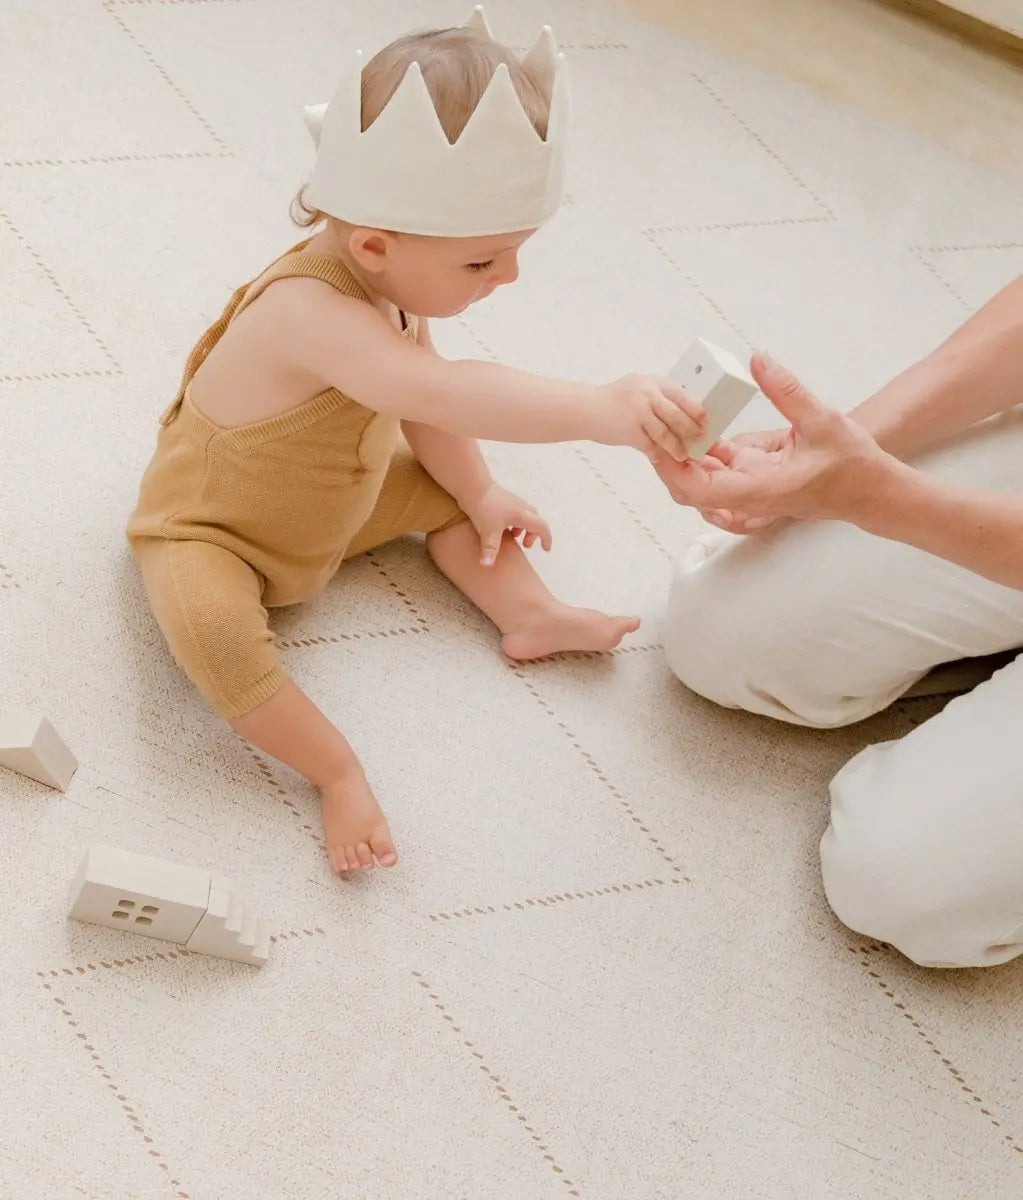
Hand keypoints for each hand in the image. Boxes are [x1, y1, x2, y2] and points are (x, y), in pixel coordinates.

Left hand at [464, 483, 552, 565]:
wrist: (472, 486)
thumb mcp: (488, 531)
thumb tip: (487, 565)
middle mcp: (522, 507)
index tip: (545, 549)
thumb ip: (490, 549)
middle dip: (533, 534)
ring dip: (523, 527)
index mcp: (523, 515)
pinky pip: (516, 511)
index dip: (546, 539)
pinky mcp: (504, 498)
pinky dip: (515, 521)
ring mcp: (513, 501)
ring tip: (512, 536)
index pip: (542, 528)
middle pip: (535, 521)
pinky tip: (501, 526)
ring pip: (526, 515)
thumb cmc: (484, 507)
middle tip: (525, 545)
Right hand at [594, 374, 705, 462]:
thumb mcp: (637, 387)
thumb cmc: (613, 401)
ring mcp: (637, 411)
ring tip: (683, 456)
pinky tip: (659, 458)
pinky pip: (648, 445)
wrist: (584, 408)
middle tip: (700, 441)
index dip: (696, 409)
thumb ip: (657, 396)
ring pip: (665, 433)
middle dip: (691, 430)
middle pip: (678, 415)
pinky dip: (655, 454)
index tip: (706, 420)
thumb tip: (684, 411)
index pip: (682, 394)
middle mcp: (647, 394)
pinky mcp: (628, 430)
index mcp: (653, 382)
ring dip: (676, 447)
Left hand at [653, 353, 897, 524]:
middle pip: (690, 491)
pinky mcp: (754, 483)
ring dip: (684, 459)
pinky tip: (699, 429)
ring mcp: (749, 492)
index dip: (672, 468)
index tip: (657, 443)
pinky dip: (704, 456)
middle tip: (655, 426)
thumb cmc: (852, 463)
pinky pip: (718, 474)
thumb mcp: (823, 420)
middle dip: (668, 462)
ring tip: (670, 423)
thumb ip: (787, 390)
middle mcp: (749, 496)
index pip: (700, 489)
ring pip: (701, 484)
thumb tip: (758, 359)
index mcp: (760, 487)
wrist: (871, 492)